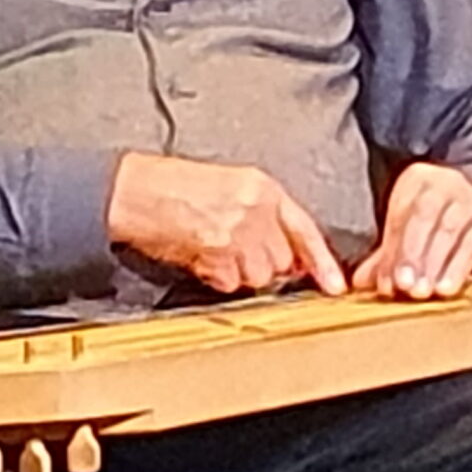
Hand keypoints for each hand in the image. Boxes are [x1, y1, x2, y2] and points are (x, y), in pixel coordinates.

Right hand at [106, 152, 347, 295]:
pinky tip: (200, 257)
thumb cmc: (175, 187)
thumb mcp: (231, 186)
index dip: (322, 261)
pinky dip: (217, 278)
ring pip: (259, 276)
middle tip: (234, 250)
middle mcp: (256, 209)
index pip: (304, 229)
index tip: (335, 285)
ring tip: (214, 250)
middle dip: (263, 263)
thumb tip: (285, 253)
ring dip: (240, 273)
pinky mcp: (217, 253)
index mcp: (263, 188)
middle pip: (282, 260)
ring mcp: (238, 233)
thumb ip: (263, 214)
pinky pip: (230, 283)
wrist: (136, 191)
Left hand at [354, 163, 471, 299]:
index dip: (392, 251)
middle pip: (425, 217)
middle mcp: (446, 183)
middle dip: (413, 254)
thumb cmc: (439, 219)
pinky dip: (458, 268)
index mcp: (417, 180)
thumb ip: (387, 255)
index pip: (401, 215)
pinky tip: (447, 287)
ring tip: (423, 292)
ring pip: (450, 231)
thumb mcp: (411, 228)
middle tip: (405, 286)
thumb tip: (360, 282)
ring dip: (434, 265)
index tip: (386, 283)